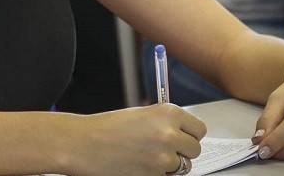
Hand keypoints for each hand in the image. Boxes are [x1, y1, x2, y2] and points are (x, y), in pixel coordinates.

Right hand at [62, 104, 205, 175]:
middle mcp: (169, 134)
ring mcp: (163, 158)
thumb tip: (182, 134)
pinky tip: (139, 164)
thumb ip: (165, 123)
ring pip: (183, 167)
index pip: (199, 129)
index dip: (190, 134)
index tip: (182, 136)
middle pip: (195, 150)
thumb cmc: (106, 128)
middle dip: (182, 151)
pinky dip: (156, 173)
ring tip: (147, 156)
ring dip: (170, 164)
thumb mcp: (141, 115)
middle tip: (164, 149)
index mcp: (168, 113)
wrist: (83, 144)